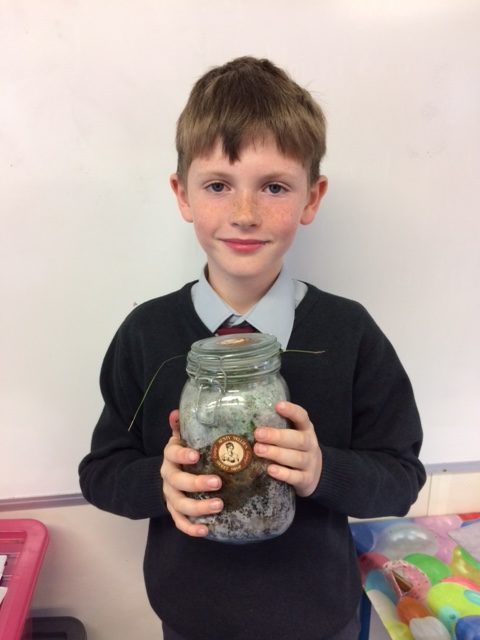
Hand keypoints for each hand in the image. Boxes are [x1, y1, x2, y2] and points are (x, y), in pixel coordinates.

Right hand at [160, 410, 222, 536]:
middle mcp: (168, 477)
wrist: (166, 476)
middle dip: (197, 484)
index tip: (195, 455)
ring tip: (219, 506)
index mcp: (170, 457)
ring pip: (180, 505)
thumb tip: (176, 411)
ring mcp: (170, 496)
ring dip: (198, 508)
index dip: (182, 455)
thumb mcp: (181, 439)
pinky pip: (180, 522)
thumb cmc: (182, 454)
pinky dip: (191, 528)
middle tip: (218, 483)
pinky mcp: (174, 511)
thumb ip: (181, 426)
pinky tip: (206, 530)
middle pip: (178, 482)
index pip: (172, 454)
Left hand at [253, 401, 322, 496]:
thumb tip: (247, 419)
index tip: (277, 405)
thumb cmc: (296, 449)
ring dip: (276, 453)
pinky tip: (270, 470)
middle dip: (277, 436)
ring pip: (296, 458)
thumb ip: (277, 428)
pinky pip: (295, 477)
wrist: (316, 473)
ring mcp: (310, 463)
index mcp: (306, 430)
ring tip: (258, 450)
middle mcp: (310, 445)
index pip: (302, 417)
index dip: (291, 411)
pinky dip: (283, 474)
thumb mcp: (292, 435)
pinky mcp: (306, 480)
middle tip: (258, 434)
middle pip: (298, 439)